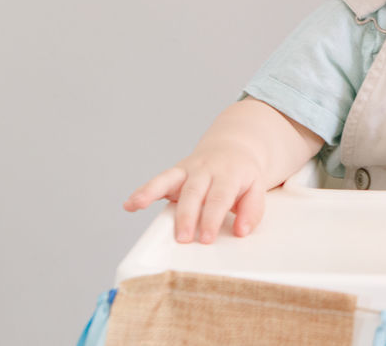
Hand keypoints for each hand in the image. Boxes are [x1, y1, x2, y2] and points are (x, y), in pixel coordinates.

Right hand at [123, 139, 267, 243]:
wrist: (234, 147)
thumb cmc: (243, 175)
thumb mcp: (256, 188)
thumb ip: (252, 210)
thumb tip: (241, 231)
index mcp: (229, 173)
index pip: (220, 197)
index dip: (212, 218)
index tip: (206, 238)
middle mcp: (206, 169)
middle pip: (194, 191)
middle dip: (187, 215)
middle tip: (183, 238)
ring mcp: (188, 169)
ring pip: (169, 178)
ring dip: (151, 192)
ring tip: (136, 205)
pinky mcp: (175, 173)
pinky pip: (157, 180)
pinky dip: (142, 191)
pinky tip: (129, 204)